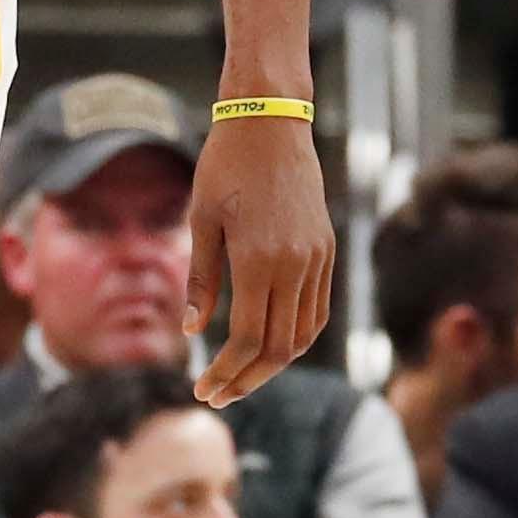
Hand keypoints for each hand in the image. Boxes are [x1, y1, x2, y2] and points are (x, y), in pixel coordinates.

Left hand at [182, 108, 335, 405]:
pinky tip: (270, 344)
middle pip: (278, 349)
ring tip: (240, 376)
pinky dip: (296, 337)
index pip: (247, 341)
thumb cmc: (225, 165)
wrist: (270, 122)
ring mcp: (316, 259)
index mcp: (259, 260)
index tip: (202, 389)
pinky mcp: (326, 250)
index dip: (224, 373)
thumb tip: (191, 331)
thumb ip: (200, 278)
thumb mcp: (202, 219)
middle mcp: (295, 266)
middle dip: (246, 380)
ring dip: (273, 364)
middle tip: (218, 395)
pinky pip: (316, 310)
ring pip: (303, 335)